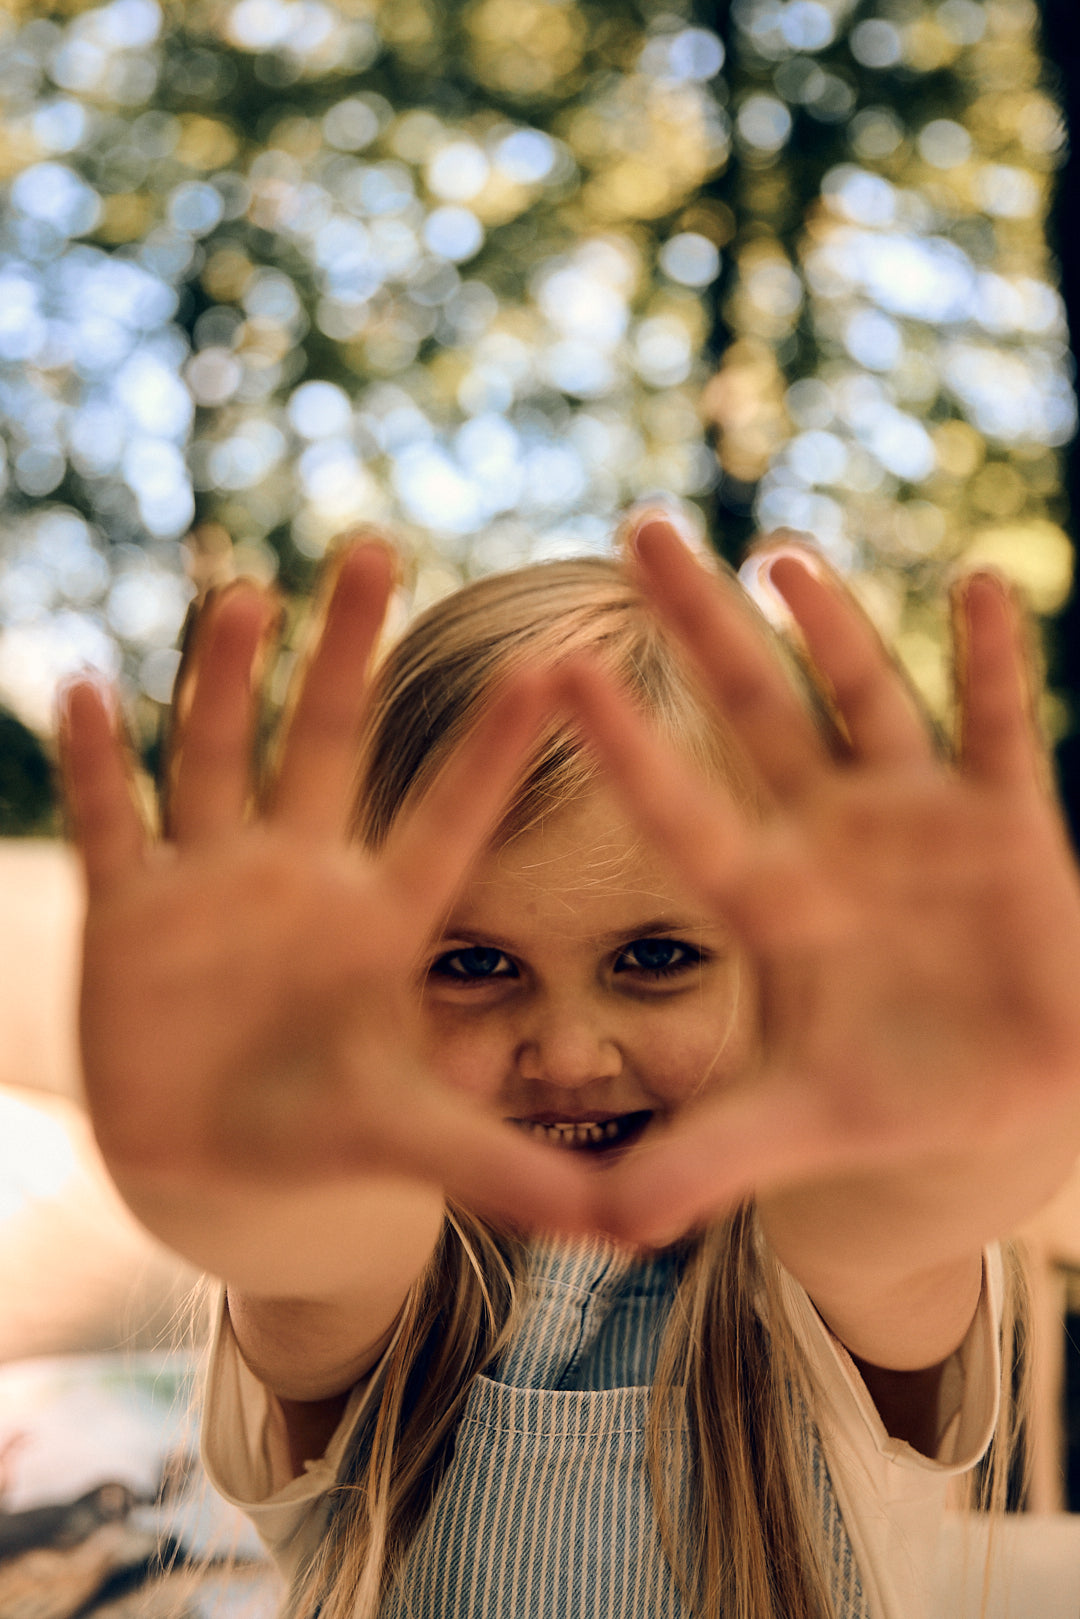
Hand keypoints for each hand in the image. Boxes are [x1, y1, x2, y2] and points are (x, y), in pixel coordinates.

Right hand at [60, 540, 593, 1234]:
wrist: (221, 1166)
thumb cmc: (330, 1138)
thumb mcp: (418, 1142)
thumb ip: (511, 1169)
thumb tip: (633, 1228)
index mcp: (383, 919)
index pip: (450, 817)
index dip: (495, 749)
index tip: (552, 664)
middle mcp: (302, 877)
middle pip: (327, 745)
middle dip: (346, 652)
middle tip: (378, 549)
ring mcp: (212, 886)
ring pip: (217, 758)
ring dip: (223, 680)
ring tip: (245, 594)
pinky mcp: (131, 915)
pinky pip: (113, 824)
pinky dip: (97, 767)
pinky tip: (85, 692)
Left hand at [562, 518, 1079, 1253]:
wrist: (986, 1099)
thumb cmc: (875, 1099)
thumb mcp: (788, 1131)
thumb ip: (701, 1161)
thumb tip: (600, 1230)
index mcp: (766, 900)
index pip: (681, 808)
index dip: (628, 743)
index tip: (558, 668)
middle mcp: (828, 837)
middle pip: (753, 713)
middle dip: (700, 625)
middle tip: (638, 528)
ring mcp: (916, 819)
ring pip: (865, 699)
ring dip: (831, 624)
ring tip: (780, 550)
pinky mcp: (1008, 822)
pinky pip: (999, 728)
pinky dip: (994, 662)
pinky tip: (982, 584)